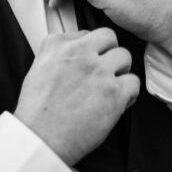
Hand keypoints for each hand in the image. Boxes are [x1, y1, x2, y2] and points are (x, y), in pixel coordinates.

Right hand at [14, 28, 139, 164]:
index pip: (87, 32)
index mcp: (58, 46)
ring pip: (125, 57)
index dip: (92, 47)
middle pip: (109, 38)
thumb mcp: (37, 68)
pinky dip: (128, 93)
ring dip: (120, 70)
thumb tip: (75, 47)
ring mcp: (99, 72)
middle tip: (104, 68)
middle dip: (109, 53)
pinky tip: (117, 101)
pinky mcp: (114, 93)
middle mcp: (80, 55)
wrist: (41, 138)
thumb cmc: (37, 111)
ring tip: (110, 85)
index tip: (91, 58)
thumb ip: (57, 52)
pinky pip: (134, 82)